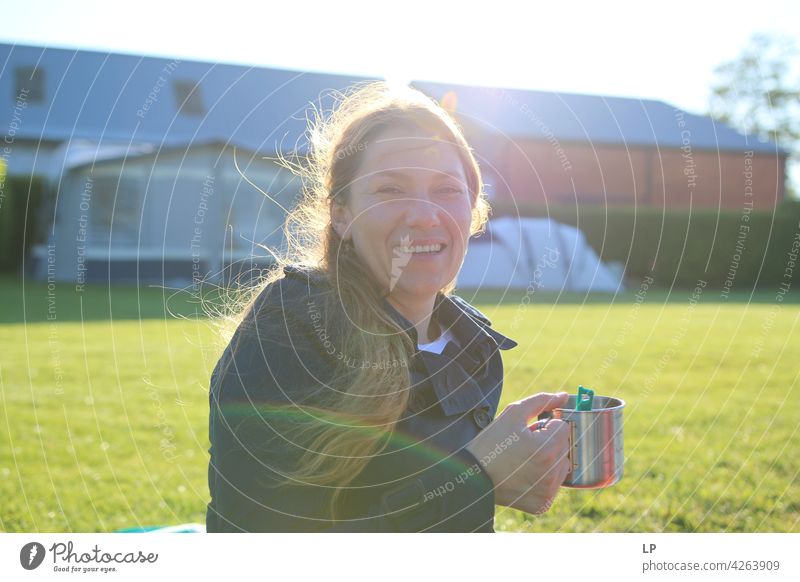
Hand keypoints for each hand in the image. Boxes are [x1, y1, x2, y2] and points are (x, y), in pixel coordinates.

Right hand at [465, 392, 570, 514]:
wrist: (472, 477)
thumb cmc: (491, 443)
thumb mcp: (513, 414)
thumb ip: (541, 401)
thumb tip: (563, 396)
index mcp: (546, 448)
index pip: (562, 427)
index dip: (545, 426)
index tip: (529, 432)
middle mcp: (551, 472)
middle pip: (564, 446)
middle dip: (548, 442)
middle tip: (524, 445)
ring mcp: (549, 490)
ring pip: (562, 465)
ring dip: (549, 460)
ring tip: (524, 460)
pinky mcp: (543, 503)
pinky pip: (554, 484)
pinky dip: (544, 478)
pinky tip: (524, 475)